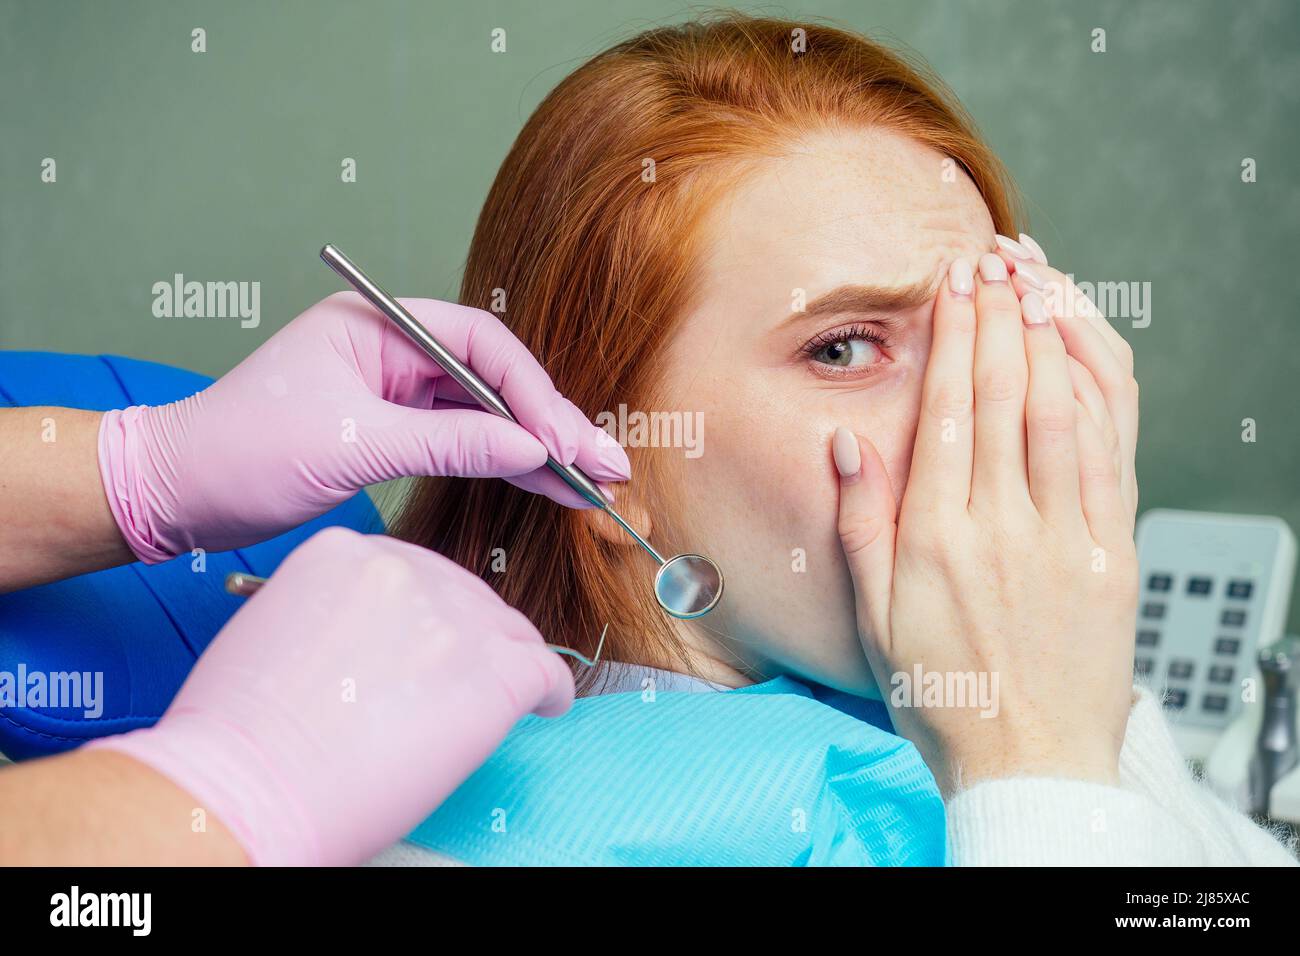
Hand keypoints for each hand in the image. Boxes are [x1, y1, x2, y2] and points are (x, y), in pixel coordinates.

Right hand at [86, 527, 574, 865]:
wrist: (245, 788)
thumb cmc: (238, 733)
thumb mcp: (274, 628)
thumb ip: (335, 612)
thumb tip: (380, 639)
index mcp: (343, 551)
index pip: (414, 572)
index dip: (427, 615)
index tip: (428, 644)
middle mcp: (404, 570)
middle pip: (466, 596)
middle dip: (467, 640)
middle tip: (455, 684)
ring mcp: (452, 618)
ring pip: (510, 632)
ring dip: (505, 665)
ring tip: (498, 701)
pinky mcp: (491, 672)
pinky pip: (545, 671)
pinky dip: (550, 692)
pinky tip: (545, 708)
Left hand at [99, 292, 629, 562]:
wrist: (174, 494)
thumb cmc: (241, 451)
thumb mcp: (352, 444)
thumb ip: (448, 443)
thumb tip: (531, 450)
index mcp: (376, 325)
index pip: (478, 344)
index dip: (529, 392)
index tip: (561, 439)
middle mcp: (391, 351)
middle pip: (492, 380)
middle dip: (550, 422)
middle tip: (606, 464)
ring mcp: (393, 393)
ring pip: (484, 415)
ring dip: (536, 449)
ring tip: (594, 482)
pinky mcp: (391, 432)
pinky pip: (461, 443)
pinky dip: (501, 465)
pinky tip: (545, 483)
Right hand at [834, 249, 1138, 795]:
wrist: (1027, 763)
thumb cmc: (945, 693)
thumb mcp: (874, 617)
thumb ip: (860, 523)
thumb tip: (847, 442)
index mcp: (936, 539)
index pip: (950, 410)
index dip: (955, 336)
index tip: (955, 284)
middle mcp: (1003, 527)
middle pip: (1007, 393)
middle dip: (1000, 314)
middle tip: (992, 260)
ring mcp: (1066, 537)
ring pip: (1064, 410)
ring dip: (1052, 335)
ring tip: (1037, 282)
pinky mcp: (1113, 555)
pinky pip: (1114, 456)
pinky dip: (1102, 393)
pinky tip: (1088, 352)